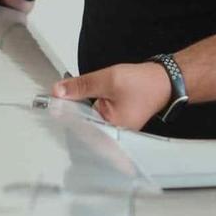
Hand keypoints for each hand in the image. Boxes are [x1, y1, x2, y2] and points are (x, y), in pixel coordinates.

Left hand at [52, 61, 171, 130]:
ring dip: (76, 110)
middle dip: (69, 113)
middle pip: (81, 127)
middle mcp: (113, 135)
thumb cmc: (144, 84)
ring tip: (64, 98)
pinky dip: (85, 108)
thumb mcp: (108, 80)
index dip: (63, 115)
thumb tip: (59, 91)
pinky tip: (78, 100)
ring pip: (86, 121)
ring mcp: (113, 129)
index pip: (79, 128)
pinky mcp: (113, 122)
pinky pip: (93, 117)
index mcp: (112, 131)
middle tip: (57, 98)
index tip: (51, 103)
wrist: (164, 80)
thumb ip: (81, 86)